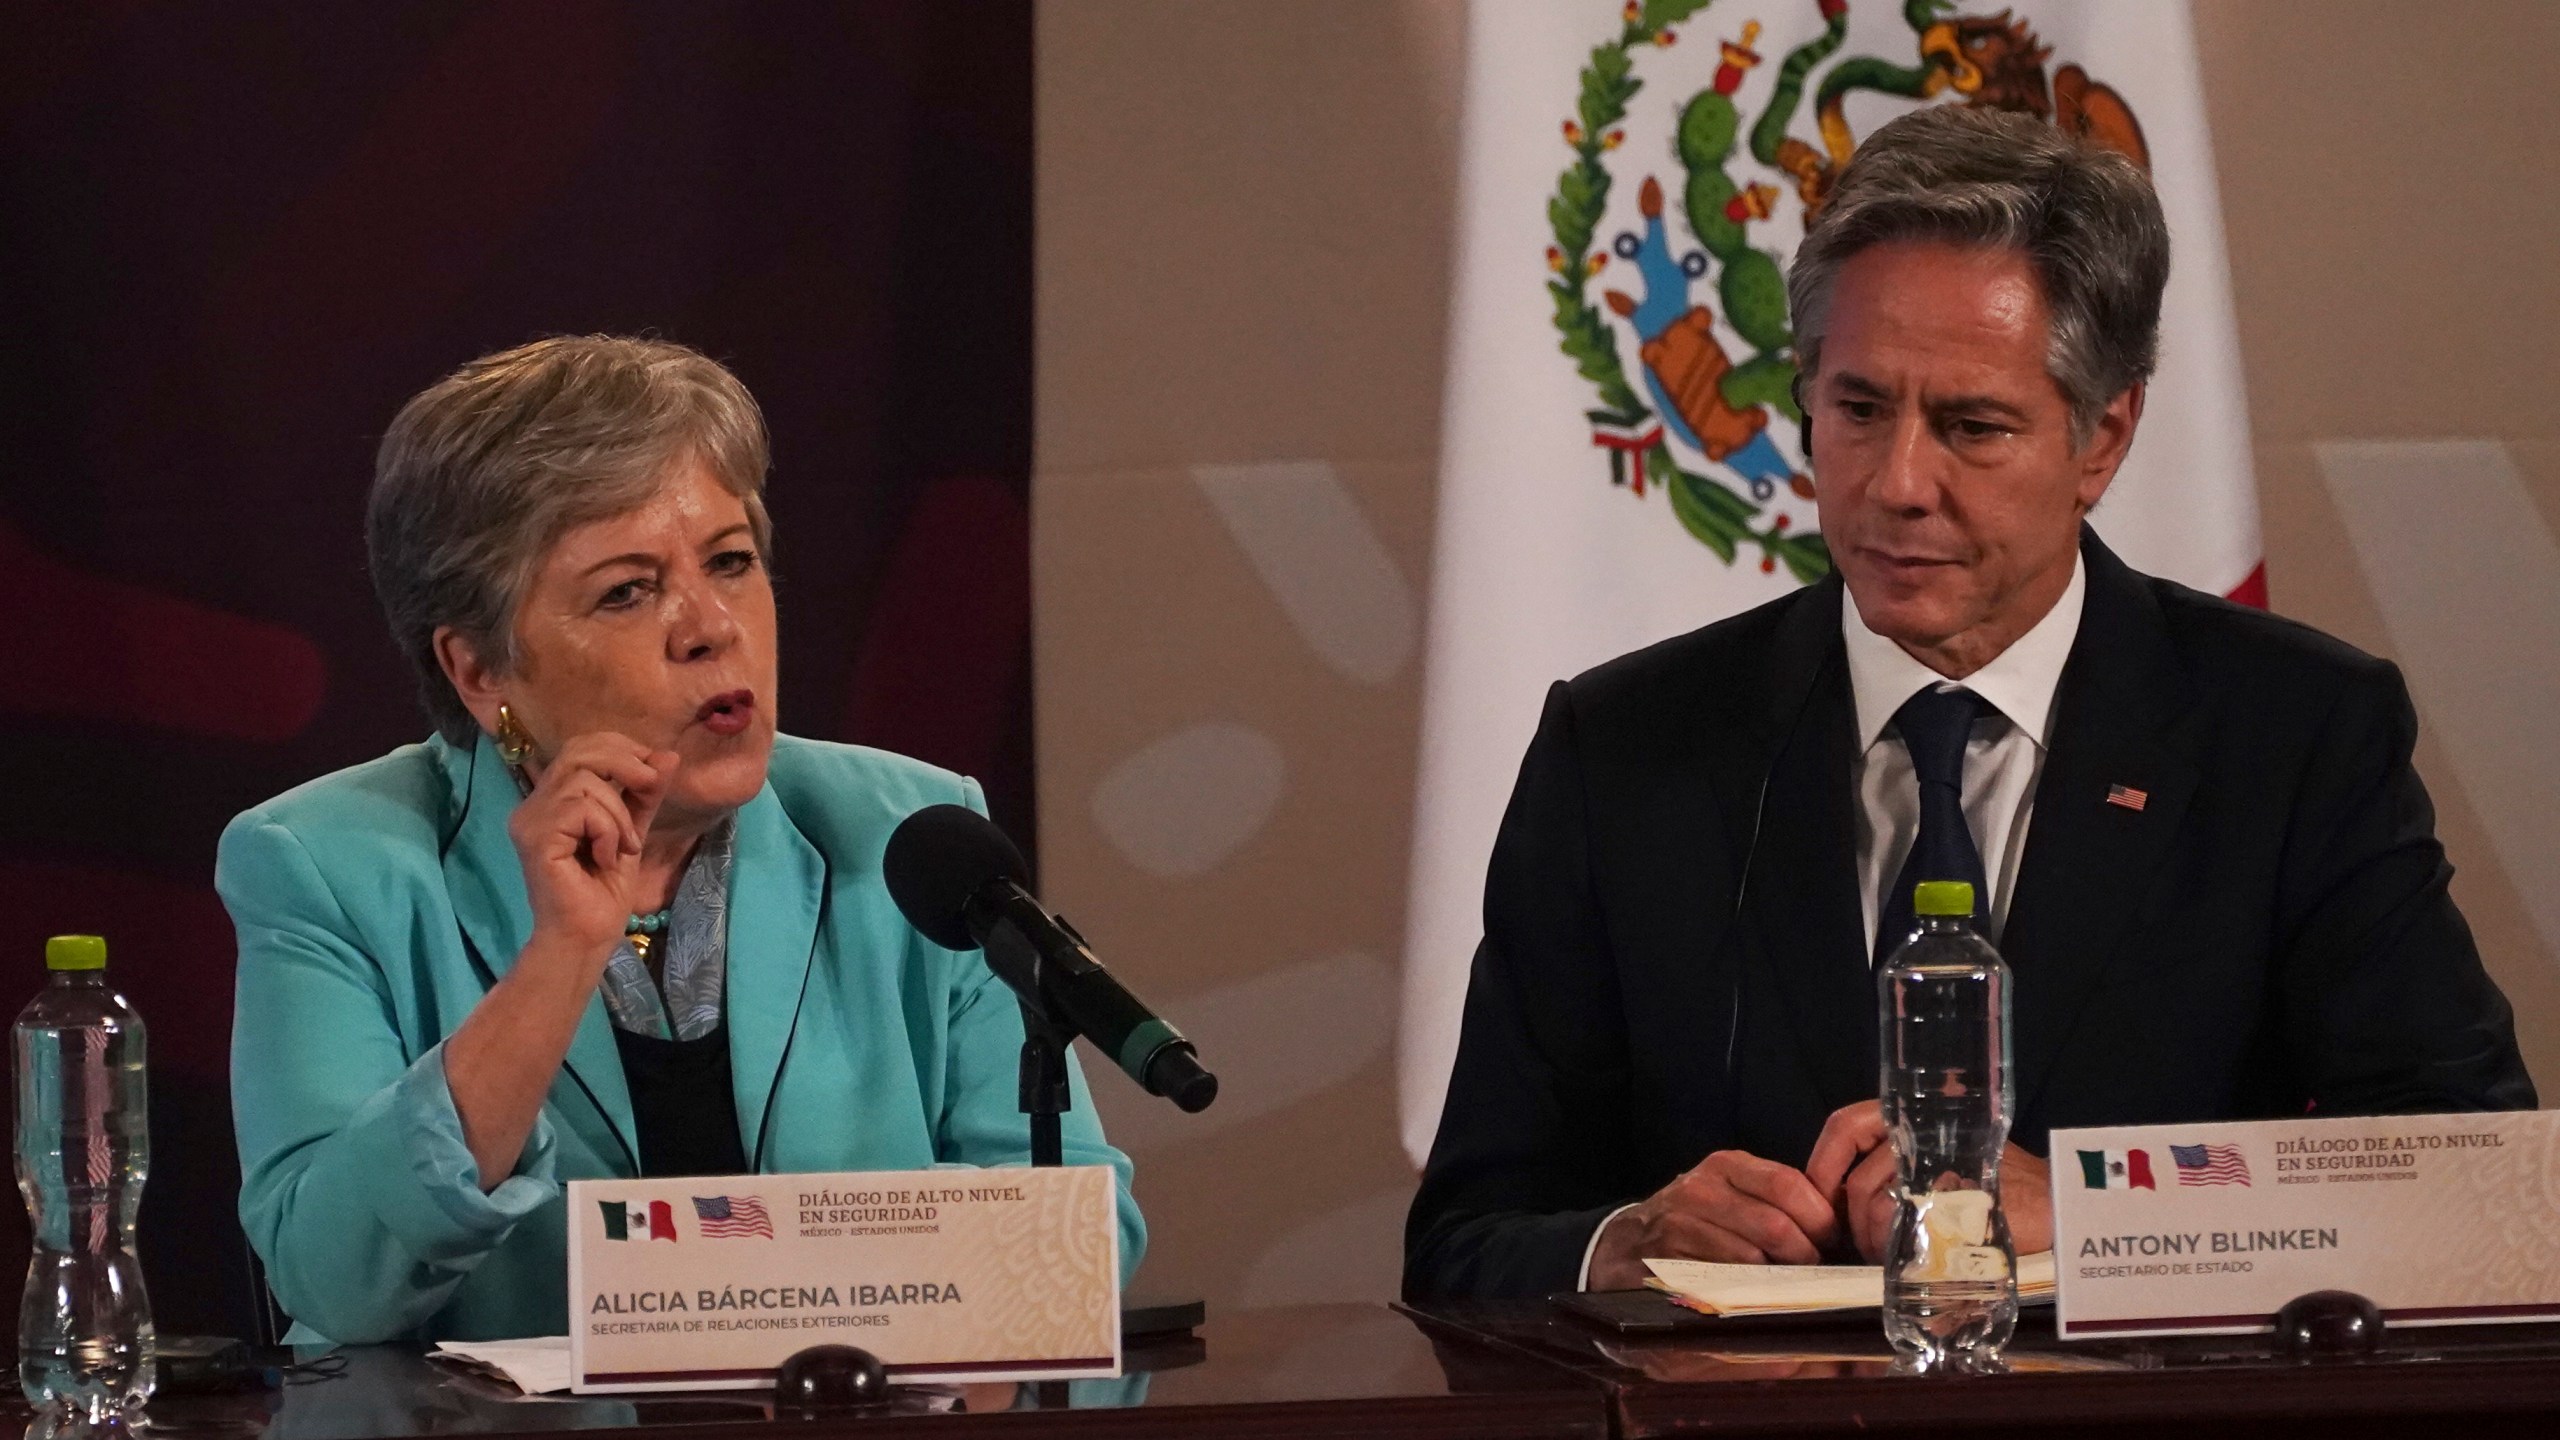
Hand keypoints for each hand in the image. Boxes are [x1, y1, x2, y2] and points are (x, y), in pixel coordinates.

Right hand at [507, 732, 679, 959]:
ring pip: (585, 781)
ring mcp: (529, 819)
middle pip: (579, 750)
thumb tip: (668, 755)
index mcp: (551, 799)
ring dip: (618, 813)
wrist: (588, 937)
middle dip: (625, 763)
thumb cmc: (604, 891)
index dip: (622, 749)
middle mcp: (533, 804)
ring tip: (621, 847)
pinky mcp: (535, 837)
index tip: (652, 773)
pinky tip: (604, 857)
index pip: (581, 747)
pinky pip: (582, 808)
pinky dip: (607, 830)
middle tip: (649, 789)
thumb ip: (644, 795)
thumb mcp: (631, 831)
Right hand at [1585, 1151, 1839, 1289]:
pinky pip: (1721, 1287)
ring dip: (1775, 1284)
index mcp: (1726, 1167)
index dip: (1820, 1220)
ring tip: (1781, 1292)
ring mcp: (1678, 1227)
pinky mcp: (1664, 1265)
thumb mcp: (1732, 1196)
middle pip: (1774, 1225)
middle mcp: (1699, 1190)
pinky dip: (1744, 1301)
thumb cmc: (1696, 1225)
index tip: (1831, 1245)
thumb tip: (1836, 1230)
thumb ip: (1778, 1203)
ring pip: (1750, 1260)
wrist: (1624, 1249)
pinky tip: (1747, 1303)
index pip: (1789, 1184)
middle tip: (1811, 1278)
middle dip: (1803, 1260)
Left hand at [1805, 1101, 2055, 1261]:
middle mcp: (1926, 1132)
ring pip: (1882, 1205)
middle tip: (1865, 1247)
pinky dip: (1906, 1247)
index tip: (1817, 1200)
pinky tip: (1918, 1258)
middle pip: (1859, 1179)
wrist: (2056, 1203)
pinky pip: (1914, 1225)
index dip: (1822, 1162)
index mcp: (1913, 1119)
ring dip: (1877, 1240)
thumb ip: (1890, 1172)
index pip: (1846, 1125)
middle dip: (1852, 1222)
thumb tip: (1836, 1202)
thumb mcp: (1935, 1166)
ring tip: (1893, 1256)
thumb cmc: (1991, 1187)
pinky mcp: (1966, 1198)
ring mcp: (1948, 1165)